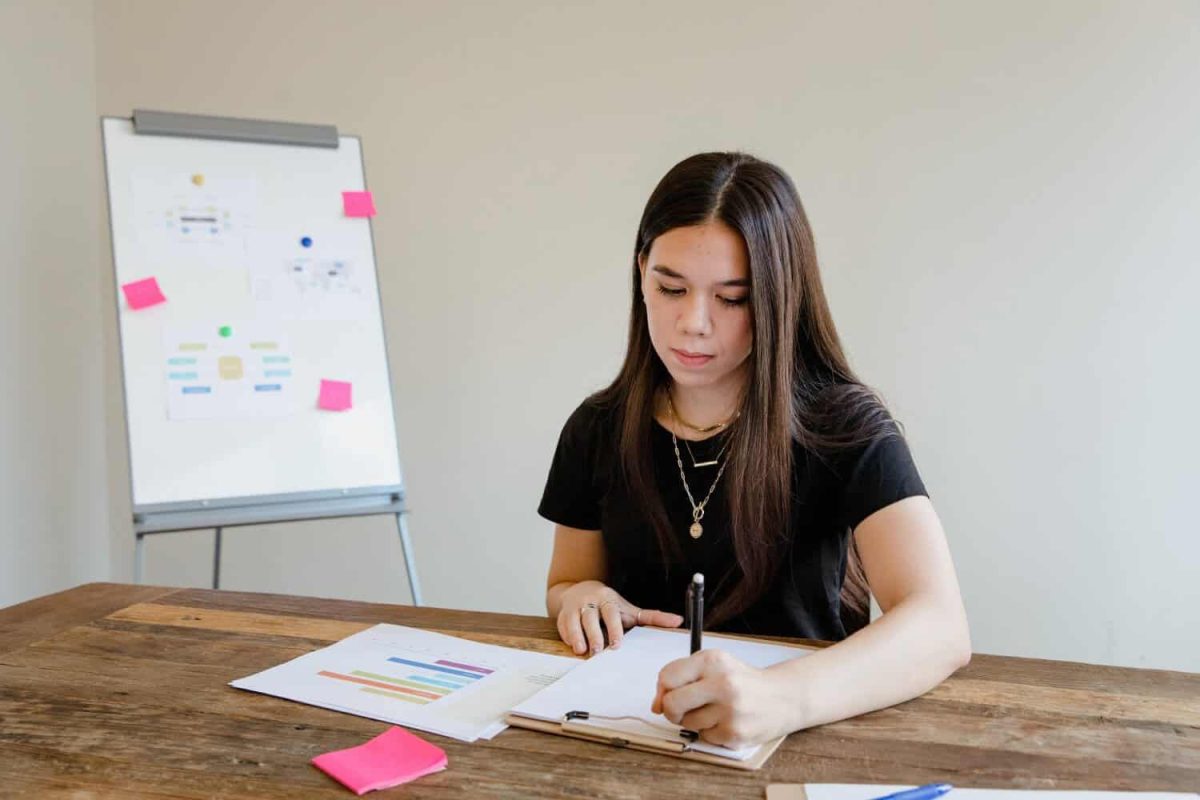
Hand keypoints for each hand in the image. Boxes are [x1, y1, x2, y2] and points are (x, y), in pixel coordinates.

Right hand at [555, 581, 683, 655]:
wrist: (580, 590)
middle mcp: (590, 601)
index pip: (611, 612)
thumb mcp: (630, 609)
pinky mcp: (563, 615)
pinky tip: (573, 646)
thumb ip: (652, 617)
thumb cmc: (610, 605)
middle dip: (594, 635)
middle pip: (591, 617)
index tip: (617, 644)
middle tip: (598, 651)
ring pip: (574, 621)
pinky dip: (567, 636)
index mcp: (608, 599)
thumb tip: (678, 621)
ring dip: (578, 637)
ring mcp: (575, 607)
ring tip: (583, 651)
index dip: (614, 628)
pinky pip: (563, 626)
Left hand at [651, 649, 791, 748]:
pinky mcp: (735, 733)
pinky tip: (726, 721)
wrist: (783, 697)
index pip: (667, 677)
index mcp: (713, 660)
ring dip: (694, 721)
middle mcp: (722, 683)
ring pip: (686, 723)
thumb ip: (681, 678)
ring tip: (715, 711)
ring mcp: (730, 711)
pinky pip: (704, 737)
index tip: (669, 693)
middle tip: (684, 708)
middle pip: (671, 704)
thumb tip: (655, 706)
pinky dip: (710, 732)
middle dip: (671, 710)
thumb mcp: (714, 666)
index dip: (662, 689)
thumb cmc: (742, 681)